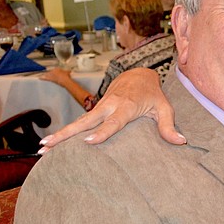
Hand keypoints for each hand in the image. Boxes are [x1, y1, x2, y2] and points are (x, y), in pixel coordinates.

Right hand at [38, 67, 183, 152]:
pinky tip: (51, 144)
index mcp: (126, 107)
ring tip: (42, 148)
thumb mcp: (165, 108)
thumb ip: (169, 126)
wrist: (138, 74)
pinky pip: (80, 122)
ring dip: (60, 134)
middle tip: (49, 146)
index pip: (113, 122)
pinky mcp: (95, 110)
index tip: (89, 142)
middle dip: (67, 134)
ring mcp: (100, 107)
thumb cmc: (153, 94)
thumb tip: (180, 142)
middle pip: (86, 122)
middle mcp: (109, 106)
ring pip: (78, 122)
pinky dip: (65, 132)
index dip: (102, 132)